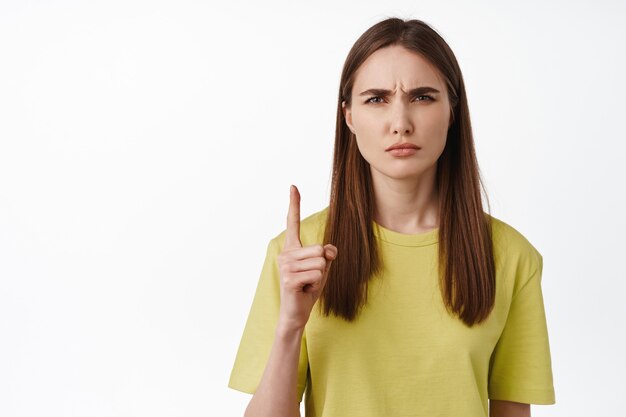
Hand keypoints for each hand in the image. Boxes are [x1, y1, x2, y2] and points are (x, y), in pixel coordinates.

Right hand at [277, 185, 336, 330]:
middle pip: (320, 249)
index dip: (294, 204)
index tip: (293, 186)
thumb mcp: (323, 268)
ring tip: (307, 284)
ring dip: (320, 276)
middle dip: (323, 265)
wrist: (296, 312)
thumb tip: (330, 250)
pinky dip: (316, 284)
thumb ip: (327, 255)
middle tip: (310, 278)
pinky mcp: (289, 278)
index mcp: (292, 248)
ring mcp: (285, 266)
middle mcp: (285, 253)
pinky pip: (317, 274)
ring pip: (320, 262)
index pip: (293, 222)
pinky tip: (304, 290)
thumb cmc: (308, 288)